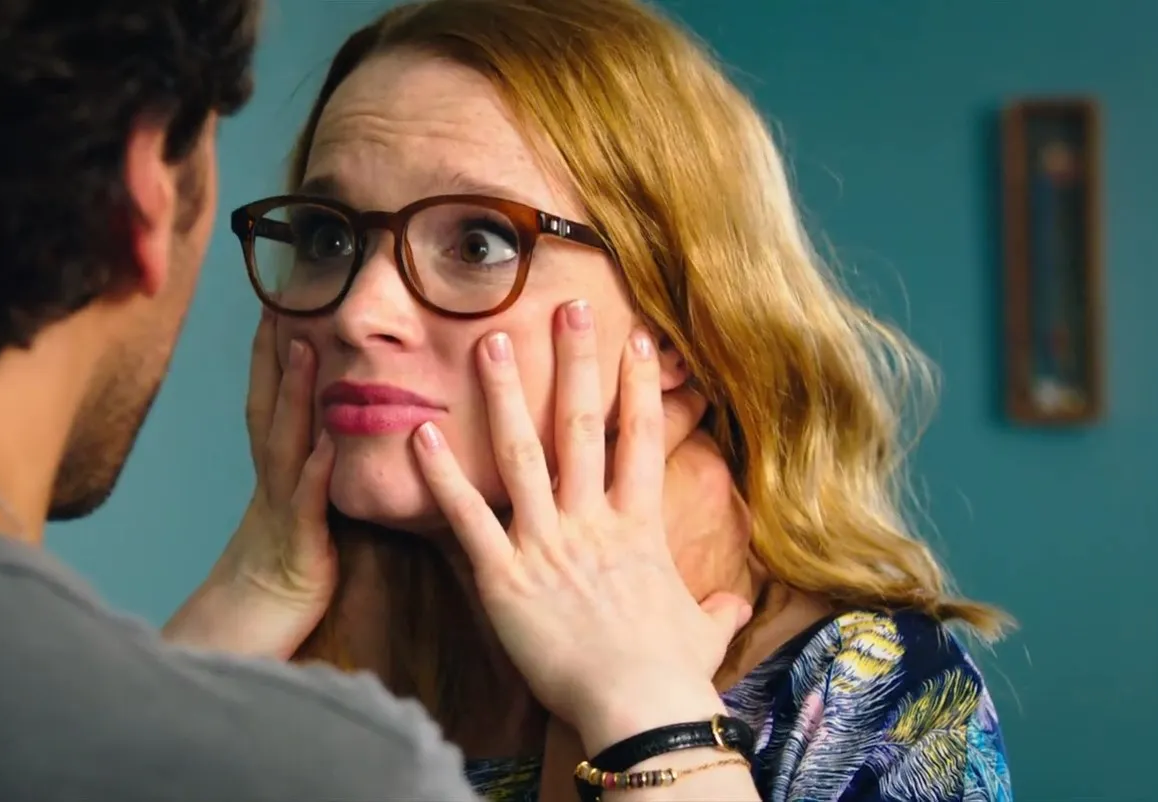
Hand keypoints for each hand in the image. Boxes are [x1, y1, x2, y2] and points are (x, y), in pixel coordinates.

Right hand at [162, 314, 336, 658]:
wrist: (241, 640)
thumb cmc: (275, 586)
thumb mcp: (295, 522)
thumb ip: (310, 480)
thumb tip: (332, 440)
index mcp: (275, 476)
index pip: (271, 402)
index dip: (274, 352)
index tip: (282, 299)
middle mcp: (271, 485)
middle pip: (269, 407)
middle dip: (275, 352)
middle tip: (282, 296)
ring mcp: (279, 514)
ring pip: (285, 445)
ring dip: (294, 396)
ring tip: (303, 347)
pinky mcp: (297, 551)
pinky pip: (305, 508)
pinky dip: (315, 474)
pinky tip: (328, 444)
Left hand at [409, 300, 751, 753]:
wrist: (639, 707)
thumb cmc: (671, 675)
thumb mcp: (701, 634)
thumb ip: (715, 610)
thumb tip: (738, 604)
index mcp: (638, 528)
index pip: (640, 441)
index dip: (639, 386)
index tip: (637, 338)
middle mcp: (592, 521)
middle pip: (583, 426)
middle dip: (575, 363)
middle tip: (565, 307)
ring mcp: (546, 543)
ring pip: (521, 454)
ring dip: (504, 395)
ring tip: (487, 342)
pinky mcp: (503, 576)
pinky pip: (467, 516)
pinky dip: (441, 475)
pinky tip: (419, 433)